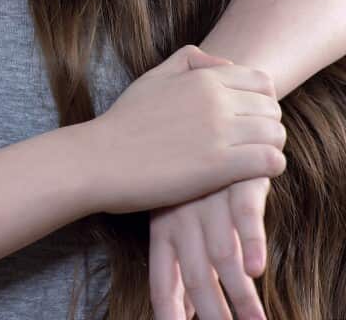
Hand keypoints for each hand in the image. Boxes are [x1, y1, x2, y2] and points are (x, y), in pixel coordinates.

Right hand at [79, 46, 285, 214]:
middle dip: (265, 126)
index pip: (261, 82)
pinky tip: (248, 176)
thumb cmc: (122, 123)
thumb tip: (221, 61)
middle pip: (272, 109)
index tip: (245, 120)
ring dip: (269, 148)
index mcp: (202, 78)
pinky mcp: (220, 166)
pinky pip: (271, 161)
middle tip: (246, 144)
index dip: (260, 102)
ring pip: (276, 134)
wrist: (98, 160)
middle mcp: (216, 100)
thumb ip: (187, 60)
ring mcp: (220, 132)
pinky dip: (269, 168)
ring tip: (249, 161)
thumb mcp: (151, 78)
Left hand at [150, 177, 272, 319]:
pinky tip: (257, 269)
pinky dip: (251, 243)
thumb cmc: (189, 176)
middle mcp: (183, 219)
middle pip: (196, 276)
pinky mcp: (239, 182)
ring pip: (223, 255)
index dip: (168, 309)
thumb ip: (178, 263)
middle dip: (213, 313)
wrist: (206, 119)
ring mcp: (210, 201)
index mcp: (162, 229)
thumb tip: (185, 310)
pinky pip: (244, 216)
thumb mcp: (173, 216)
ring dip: (240, 293)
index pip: (162, 277)